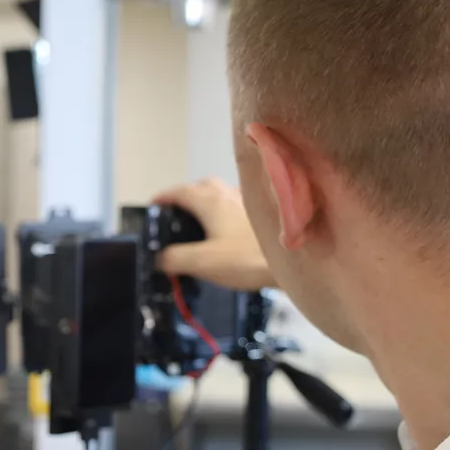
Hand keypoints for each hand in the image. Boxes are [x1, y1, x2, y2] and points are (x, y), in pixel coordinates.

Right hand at [152, 178, 274, 290]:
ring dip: (207, 205)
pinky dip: (225, 214)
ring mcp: (247, 199)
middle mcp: (227, 191)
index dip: (161, 200)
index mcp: (208, 198)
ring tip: (200, 226)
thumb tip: (159, 258)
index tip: (152, 208)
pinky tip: (228, 233)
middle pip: (199, 188)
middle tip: (176, 217)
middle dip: (185, 199)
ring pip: (219, 195)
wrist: (297, 259)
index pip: (177, 192)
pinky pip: (235, 206)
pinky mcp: (262, 211)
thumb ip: (175, 259)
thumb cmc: (247, 257)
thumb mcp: (202, 262)